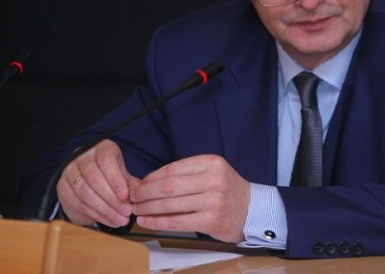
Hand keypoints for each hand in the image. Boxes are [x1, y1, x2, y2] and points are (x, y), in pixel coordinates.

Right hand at [56, 139, 138, 227]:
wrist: (88, 185)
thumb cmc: (110, 176)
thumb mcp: (123, 175)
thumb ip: (130, 181)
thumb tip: (138, 190)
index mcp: (100, 147)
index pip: (106, 161)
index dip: (116, 179)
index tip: (125, 195)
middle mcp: (82, 156)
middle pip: (95, 178)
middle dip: (112, 198)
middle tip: (126, 211)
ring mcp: (69, 171)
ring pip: (86, 193)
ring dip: (106, 209)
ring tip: (121, 219)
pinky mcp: (62, 187)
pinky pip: (79, 204)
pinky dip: (97, 215)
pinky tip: (110, 220)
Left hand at [129, 154, 250, 243]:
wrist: (251, 210)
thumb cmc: (226, 190)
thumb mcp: (212, 172)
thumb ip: (186, 175)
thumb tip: (149, 182)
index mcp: (211, 163)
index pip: (172, 169)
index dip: (151, 177)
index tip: (139, 184)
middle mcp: (213, 180)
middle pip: (168, 186)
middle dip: (145, 193)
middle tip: (132, 197)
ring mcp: (213, 201)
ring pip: (170, 204)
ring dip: (147, 208)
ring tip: (136, 210)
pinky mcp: (210, 221)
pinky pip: (177, 222)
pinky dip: (157, 222)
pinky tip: (146, 221)